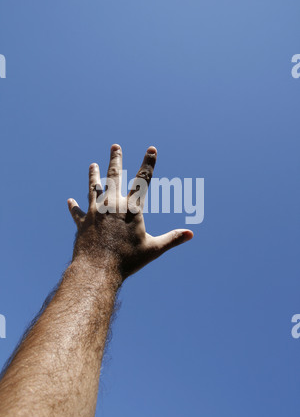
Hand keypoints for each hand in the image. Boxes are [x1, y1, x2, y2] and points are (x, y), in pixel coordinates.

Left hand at [68, 145, 192, 280]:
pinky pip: (77, 212)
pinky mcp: (82, 223)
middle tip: (115, 146)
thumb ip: (172, 239)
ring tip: (92, 165)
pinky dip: (74, 207)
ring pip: (93, 188)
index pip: (143, 180)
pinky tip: (70, 201)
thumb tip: (191, 234)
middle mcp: (112, 205)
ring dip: (93, 176)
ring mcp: (95, 212)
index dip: (148, 163)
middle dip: (115, 159)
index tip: (151, 149)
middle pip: (113, 176)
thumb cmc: (128, 261)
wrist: (98, 270)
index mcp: (131, 209)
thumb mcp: (154, 249)